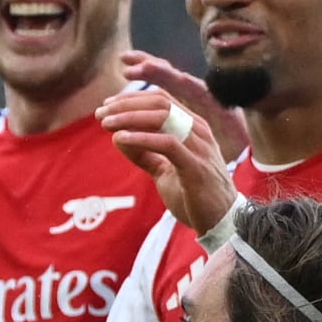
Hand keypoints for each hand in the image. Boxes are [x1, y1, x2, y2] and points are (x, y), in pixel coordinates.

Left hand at [97, 82, 236, 239]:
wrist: (222, 223)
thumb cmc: (194, 196)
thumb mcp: (164, 171)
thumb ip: (144, 154)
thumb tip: (116, 137)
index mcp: (192, 127)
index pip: (161, 99)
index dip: (131, 98)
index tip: (107, 107)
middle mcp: (198, 130)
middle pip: (159, 102)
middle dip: (126, 104)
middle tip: (100, 113)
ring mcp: (200, 147)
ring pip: (162, 117)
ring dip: (129, 117)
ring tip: (106, 124)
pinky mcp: (196, 167)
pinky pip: (167, 143)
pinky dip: (141, 138)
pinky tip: (120, 139)